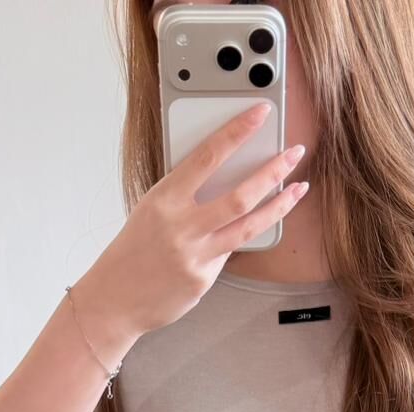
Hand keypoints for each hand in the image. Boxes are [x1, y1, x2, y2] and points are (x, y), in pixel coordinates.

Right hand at [68, 102, 310, 364]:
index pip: (208, 155)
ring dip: (279, 205)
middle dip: (273, 170)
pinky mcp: (203, 279)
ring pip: (249, 226)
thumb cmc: (133, 250)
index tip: (260, 113)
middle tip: (295, 153)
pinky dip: (242, 238)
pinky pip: (231, 253)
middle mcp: (181, 224)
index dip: (238, 131)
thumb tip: (224, 179)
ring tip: (299, 188)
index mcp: (165, 197)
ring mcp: (195, 254)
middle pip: (240, 194)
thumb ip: (185, 196)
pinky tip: (252, 228)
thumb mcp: (152, 210)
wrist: (114, 298)